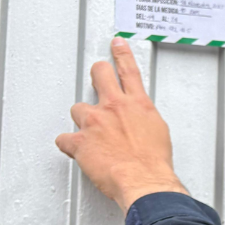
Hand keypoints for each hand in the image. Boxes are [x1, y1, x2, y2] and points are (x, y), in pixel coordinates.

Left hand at [56, 37, 187, 212]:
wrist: (144, 180)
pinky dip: (69, 145)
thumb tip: (140, 120)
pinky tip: (76, 150)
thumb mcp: (159, 132)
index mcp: (137, 104)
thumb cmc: (154, 162)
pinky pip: (65, 139)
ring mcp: (94, 122)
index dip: (121, 54)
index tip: (116, 44)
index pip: (129, 70)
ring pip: (77, 108)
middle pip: (99, 74)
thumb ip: (145, 119)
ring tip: (90, 131)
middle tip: (96, 73)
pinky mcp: (80, 141)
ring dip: (82, 118)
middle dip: (97, 72)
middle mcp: (114, 107)